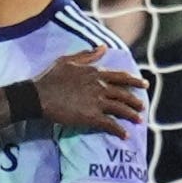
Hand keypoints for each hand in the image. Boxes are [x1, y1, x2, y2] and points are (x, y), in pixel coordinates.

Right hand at [32, 47, 146, 137]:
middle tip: (142, 106)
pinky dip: (119, 130)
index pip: (121, 77)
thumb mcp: (67, 61)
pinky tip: (125, 135)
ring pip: (121, 108)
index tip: (144, 84)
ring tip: (139, 120)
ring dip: (131, 115)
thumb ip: (87, 55)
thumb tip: (103, 47)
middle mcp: (100, 86)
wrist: (37, 96)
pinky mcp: (91, 116)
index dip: (134, 81)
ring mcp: (96, 102)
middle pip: (124, 93)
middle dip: (136, 100)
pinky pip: (110, 124)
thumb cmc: (49, 78)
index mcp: (96, 73)